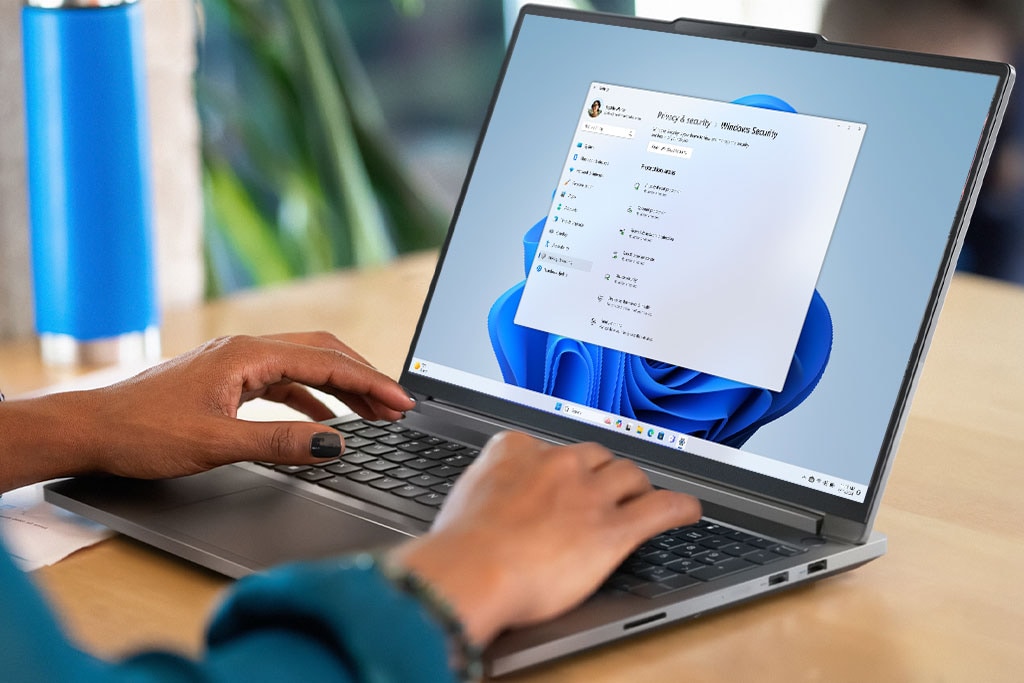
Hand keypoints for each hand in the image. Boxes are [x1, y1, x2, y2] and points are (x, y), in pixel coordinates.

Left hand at [0, 332, 414, 489]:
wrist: (91, 429)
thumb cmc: (143, 432)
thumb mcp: (217, 444)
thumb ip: (280, 443)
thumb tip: (335, 443)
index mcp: (247, 355)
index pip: (326, 363)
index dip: (369, 383)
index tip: (401, 402)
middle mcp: (246, 350)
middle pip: (323, 354)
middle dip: (364, 379)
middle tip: (399, 406)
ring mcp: (237, 363)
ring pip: (305, 367)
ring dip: (342, 389)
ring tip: (374, 414)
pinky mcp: (229, 380)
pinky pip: (285, 383)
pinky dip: (313, 399)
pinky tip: (326, 421)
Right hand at [388, 431, 701, 644]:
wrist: (470, 571)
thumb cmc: (460, 546)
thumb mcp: (465, 496)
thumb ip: (488, 485)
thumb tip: (490, 496)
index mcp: (517, 450)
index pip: (548, 447)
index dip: (559, 466)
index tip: (561, 477)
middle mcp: (558, 464)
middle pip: (595, 456)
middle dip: (601, 472)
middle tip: (600, 492)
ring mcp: (589, 494)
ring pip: (629, 476)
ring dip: (635, 487)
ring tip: (640, 498)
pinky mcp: (613, 529)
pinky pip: (660, 508)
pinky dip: (679, 507)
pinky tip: (688, 510)